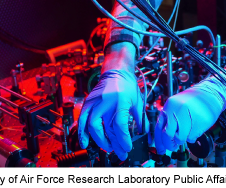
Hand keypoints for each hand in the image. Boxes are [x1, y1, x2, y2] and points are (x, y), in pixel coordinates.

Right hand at [77, 43, 146, 159]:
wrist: (117, 72)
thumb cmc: (128, 86)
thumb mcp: (138, 102)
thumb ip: (141, 119)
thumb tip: (143, 134)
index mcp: (121, 101)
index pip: (120, 125)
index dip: (123, 140)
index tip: (127, 148)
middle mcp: (106, 102)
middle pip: (106, 129)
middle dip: (113, 144)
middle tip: (119, 152)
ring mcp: (95, 102)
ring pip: (93, 126)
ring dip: (99, 140)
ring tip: (108, 148)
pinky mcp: (88, 102)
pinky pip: (82, 120)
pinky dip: (82, 133)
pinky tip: (85, 142)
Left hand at [154, 76, 225, 153]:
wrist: (210, 94)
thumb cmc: (193, 101)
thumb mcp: (176, 106)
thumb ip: (169, 119)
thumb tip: (163, 138)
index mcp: (169, 106)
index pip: (159, 128)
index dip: (159, 142)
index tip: (161, 150)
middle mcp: (177, 110)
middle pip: (168, 135)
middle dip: (170, 144)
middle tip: (173, 146)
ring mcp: (189, 116)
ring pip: (180, 138)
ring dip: (182, 139)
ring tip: (187, 132)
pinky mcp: (199, 123)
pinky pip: (191, 137)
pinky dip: (192, 136)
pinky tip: (194, 128)